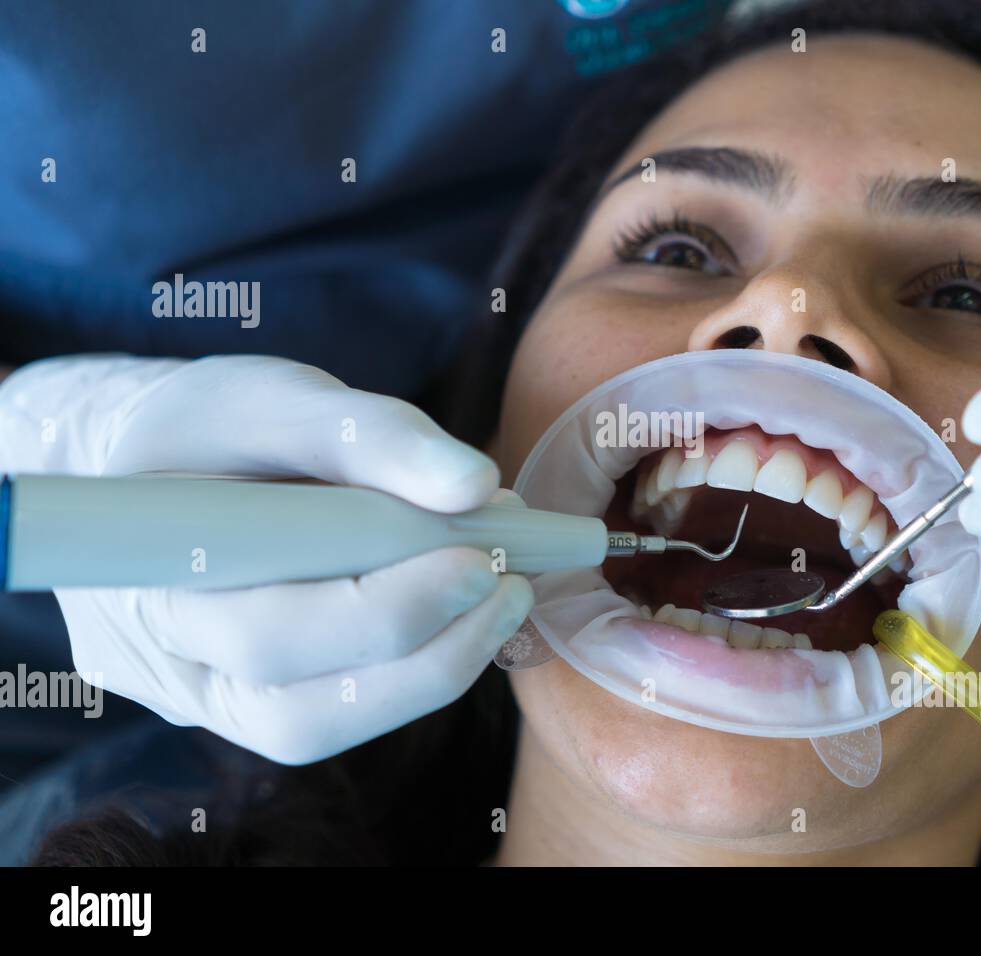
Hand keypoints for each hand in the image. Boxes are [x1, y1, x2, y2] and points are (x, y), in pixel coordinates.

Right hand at [0, 354, 532, 762]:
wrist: (154, 466)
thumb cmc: (210, 428)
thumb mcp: (277, 397)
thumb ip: (370, 434)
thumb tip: (475, 485)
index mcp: (151, 579)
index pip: (269, 631)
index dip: (383, 611)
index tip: (477, 556)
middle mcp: (172, 664)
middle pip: (298, 707)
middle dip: (426, 644)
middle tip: (513, 579)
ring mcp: (211, 697)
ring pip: (324, 723)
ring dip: (434, 666)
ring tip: (506, 591)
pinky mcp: (258, 702)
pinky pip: (342, 706)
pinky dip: (417, 662)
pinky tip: (466, 606)